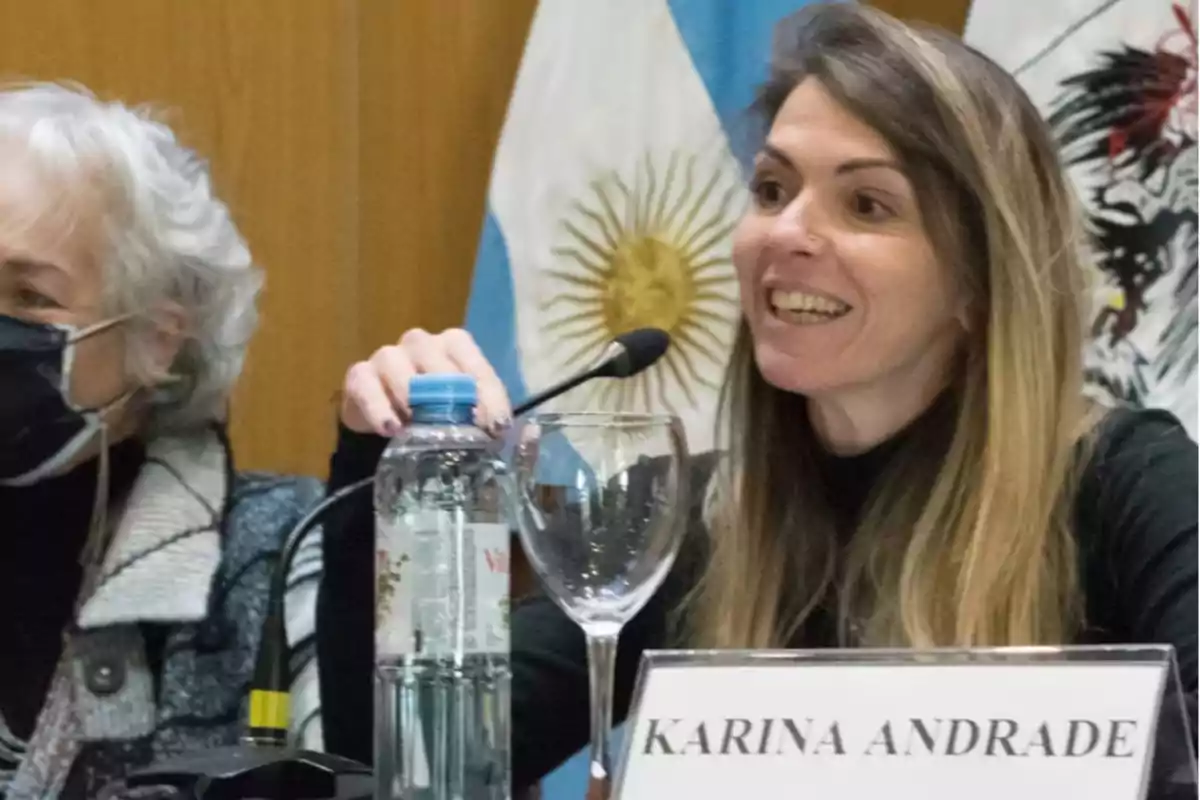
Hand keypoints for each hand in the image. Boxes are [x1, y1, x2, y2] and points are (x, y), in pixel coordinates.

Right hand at [340, 328, 510, 435]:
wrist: (387, 422)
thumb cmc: (435, 411)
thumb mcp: (465, 413)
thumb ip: (488, 415)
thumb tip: (504, 429)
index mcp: (454, 345)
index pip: (475, 366)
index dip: (489, 397)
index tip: (498, 428)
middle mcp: (421, 343)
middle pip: (436, 359)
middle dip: (451, 395)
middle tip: (461, 428)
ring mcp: (388, 356)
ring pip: (398, 366)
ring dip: (411, 395)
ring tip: (418, 425)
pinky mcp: (360, 376)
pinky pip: (367, 388)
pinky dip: (379, 409)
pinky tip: (391, 429)